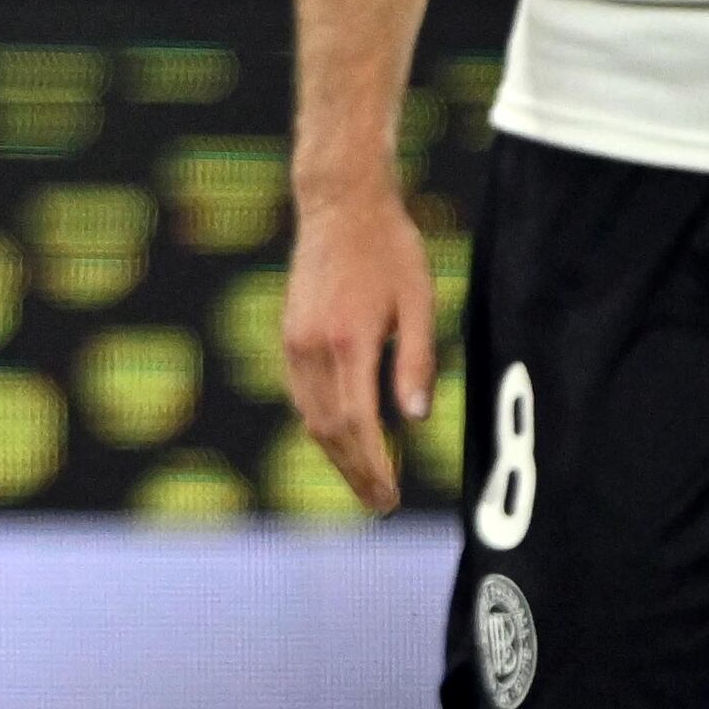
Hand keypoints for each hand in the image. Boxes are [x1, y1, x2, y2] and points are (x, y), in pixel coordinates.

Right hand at [282, 181, 440, 512]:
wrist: (339, 204)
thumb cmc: (390, 248)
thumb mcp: (420, 300)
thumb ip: (417, 362)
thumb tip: (415, 421)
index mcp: (348, 340)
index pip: (357, 423)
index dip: (374, 466)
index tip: (390, 496)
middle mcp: (312, 346)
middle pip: (327, 430)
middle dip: (355, 473)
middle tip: (381, 504)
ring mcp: (294, 340)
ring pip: (309, 416)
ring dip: (336, 455)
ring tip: (365, 481)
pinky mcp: (289, 333)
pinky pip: (300, 394)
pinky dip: (319, 424)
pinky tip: (341, 437)